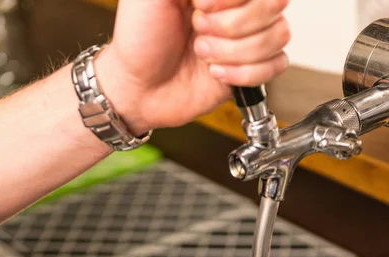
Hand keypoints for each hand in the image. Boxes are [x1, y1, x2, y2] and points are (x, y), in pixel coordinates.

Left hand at [97, 0, 290, 133]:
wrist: (138, 88)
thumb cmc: (140, 39)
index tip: (200, 5)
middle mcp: (237, 6)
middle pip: (274, 3)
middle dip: (231, 25)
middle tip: (198, 32)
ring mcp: (247, 37)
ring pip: (278, 35)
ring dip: (235, 51)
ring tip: (203, 55)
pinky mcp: (251, 69)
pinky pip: (277, 65)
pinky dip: (246, 73)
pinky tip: (217, 74)